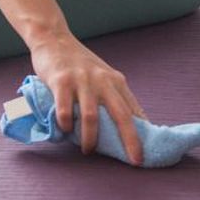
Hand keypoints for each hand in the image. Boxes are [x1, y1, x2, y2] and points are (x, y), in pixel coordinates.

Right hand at [29, 33, 148, 164]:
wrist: (54, 39)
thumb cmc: (79, 64)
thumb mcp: (103, 77)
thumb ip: (113, 97)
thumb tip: (130, 127)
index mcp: (116, 81)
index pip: (133, 111)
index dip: (141, 134)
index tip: (146, 154)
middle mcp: (102, 80)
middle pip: (121, 114)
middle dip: (130, 140)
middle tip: (134, 160)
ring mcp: (82, 80)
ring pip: (91, 116)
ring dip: (91, 138)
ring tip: (88, 150)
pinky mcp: (61, 81)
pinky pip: (64, 109)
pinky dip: (65, 124)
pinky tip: (65, 130)